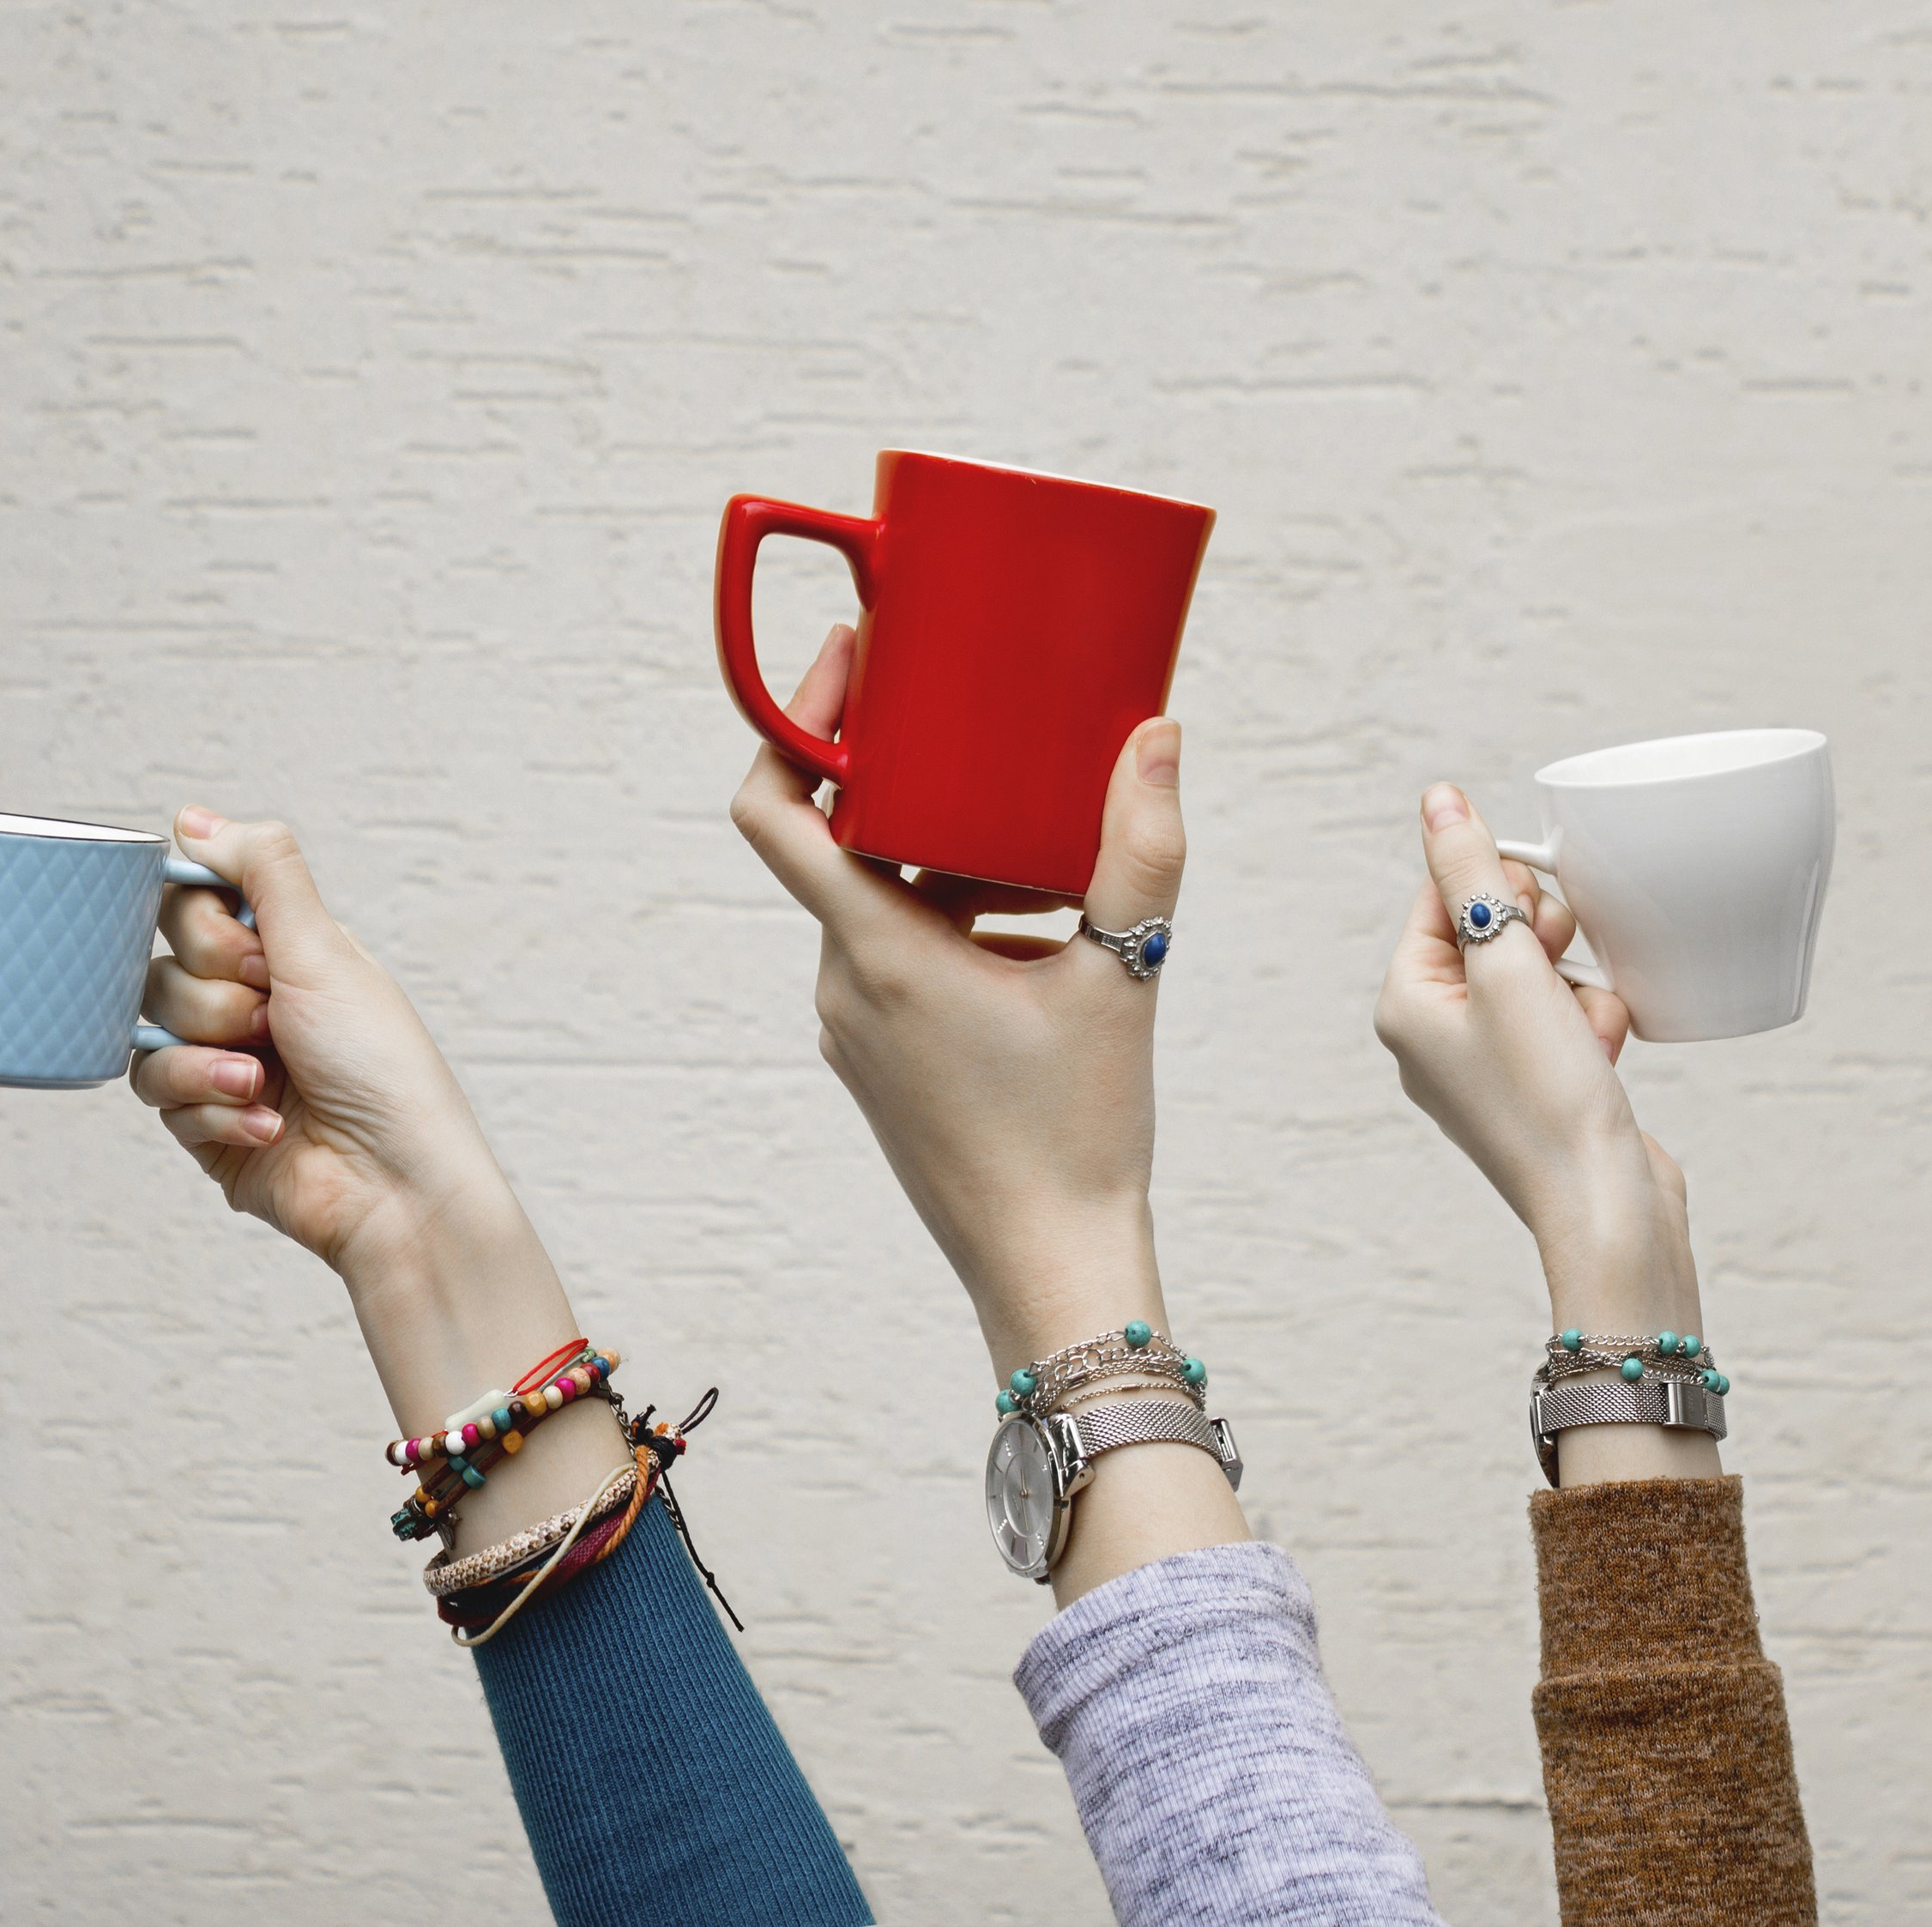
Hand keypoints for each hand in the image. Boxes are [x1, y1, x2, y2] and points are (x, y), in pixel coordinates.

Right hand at [127, 805, 515, 1272]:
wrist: (393, 1185)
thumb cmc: (380, 1067)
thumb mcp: (324, 950)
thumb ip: (261, 871)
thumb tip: (193, 818)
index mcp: (283, 950)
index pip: (191, 903)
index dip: (207, 927)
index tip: (254, 951)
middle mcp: (249, 999)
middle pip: (161, 966)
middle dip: (217, 998)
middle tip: (275, 1020)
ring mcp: (222, 1062)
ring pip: (149, 1032)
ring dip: (210, 1057)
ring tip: (263, 1080)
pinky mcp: (205, 1122)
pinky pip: (159, 1095)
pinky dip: (213, 1110)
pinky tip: (266, 1125)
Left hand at [732, 626, 1240, 1599]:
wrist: (1053, 1271)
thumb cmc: (1076, 1137)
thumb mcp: (1125, 975)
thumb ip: (1141, 849)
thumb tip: (1156, 735)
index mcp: (875, 952)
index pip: (775, 811)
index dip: (796, 721)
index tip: (852, 661)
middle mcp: (842, 986)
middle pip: (841, 844)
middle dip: (911, 782)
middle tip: (978, 727)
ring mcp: (856, 1031)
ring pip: (877, 903)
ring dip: (945, 857)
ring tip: (1038, 840)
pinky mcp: (884, 1064)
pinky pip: (896, 959)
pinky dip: (952, 919)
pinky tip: (1038, 925)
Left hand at [1371, 784, 1692, 1334]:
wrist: (1607, 1208)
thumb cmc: (1549, 1097)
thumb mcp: (1510, 967)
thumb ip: (1476, 876)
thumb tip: (1438, 798)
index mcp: (1404, 1004)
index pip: (1441, 898)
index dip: (1503, 889)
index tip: (1543, 913)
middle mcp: (1433, 1036)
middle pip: (1494, 932)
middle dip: (1548, 943)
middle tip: (1562, 967)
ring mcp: (1485, 1067)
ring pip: (1542, 975)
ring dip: (1580, 987)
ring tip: (1588, 1030)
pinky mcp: (1537, 1089)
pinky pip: (1568, 1020)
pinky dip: (1595, 1026)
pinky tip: (1604, 1057)